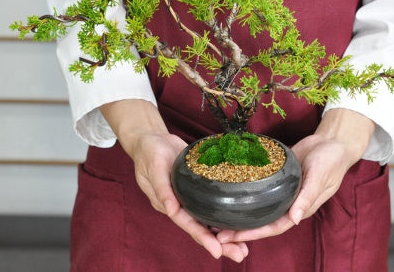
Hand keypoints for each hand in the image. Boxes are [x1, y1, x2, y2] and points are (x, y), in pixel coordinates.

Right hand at [101, 100, 248, 261]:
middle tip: (241, 254)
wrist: (152, 139)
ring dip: (225, 233)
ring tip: (244, 246)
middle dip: (221, 243)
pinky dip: (223, 213)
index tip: (218, 251)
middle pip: (201, 228)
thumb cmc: (149, 153)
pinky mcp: (197, 187)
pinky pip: (211, 204)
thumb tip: (171, 210)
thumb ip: (162, 188)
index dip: (203, 238)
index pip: (188, 224)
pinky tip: (238, 221)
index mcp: (168, 203)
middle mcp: (180, 204)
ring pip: (208, 219)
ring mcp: (189, 197)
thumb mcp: (154, 167)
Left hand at [217, 108, 374, 243]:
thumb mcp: (320, 178)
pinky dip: (246, 188)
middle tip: (215, 231)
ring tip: (218, 213)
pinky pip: (260, 184)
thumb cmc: (331, 162)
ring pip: (258, 204)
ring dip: (241, 210)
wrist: (332, 141)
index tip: (231, 237)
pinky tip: (230, 187)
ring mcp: (281, 189)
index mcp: (299, 208)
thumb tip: (294, 220)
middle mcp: (287, 201)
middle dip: (240, 227)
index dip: (252, 233)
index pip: (273, 227)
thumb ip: (307, 197)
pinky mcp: (277, 174)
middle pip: (261, 219)